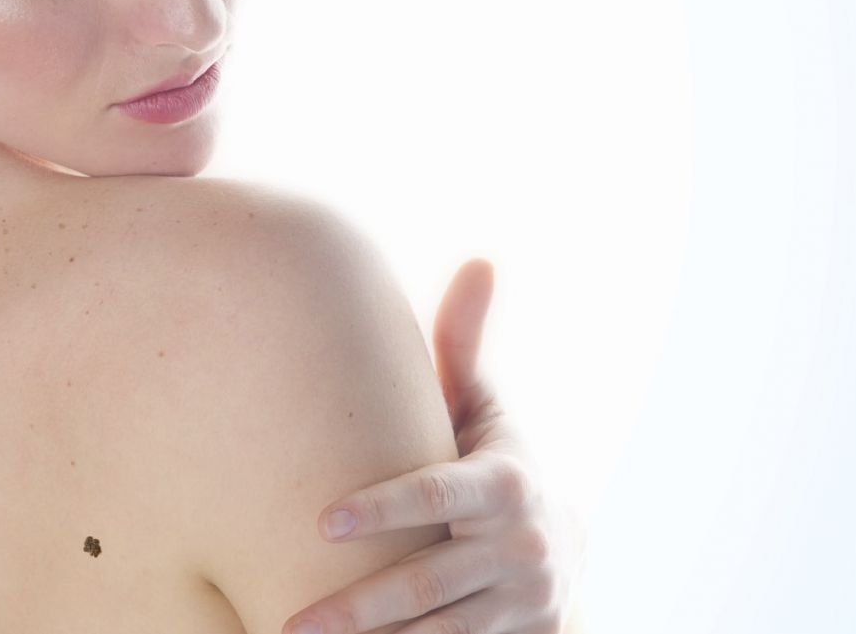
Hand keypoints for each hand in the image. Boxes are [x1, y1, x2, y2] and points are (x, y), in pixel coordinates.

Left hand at [283, 258, 588, 633]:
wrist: (563, 552)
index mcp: (505, 482)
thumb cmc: (494, 463)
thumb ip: (465, 345)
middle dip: (360, 608)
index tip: (322, 521)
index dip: (383, 508)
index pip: (437, 494)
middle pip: (429, 583)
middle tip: (292, 623)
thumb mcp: (487, 410)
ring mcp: (522, 604)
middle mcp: (518, 547)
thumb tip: (478, 259)